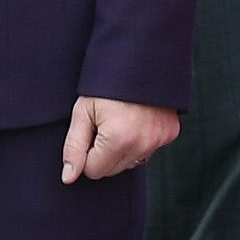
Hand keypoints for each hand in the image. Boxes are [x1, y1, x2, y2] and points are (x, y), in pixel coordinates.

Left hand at [61, 97, 178, 182]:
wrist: (141, 61)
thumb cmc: (107, 86)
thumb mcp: (82, 113)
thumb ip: (74, 147)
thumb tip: (69, 178)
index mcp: (118, 139)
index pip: (94, 171)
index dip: (87, 153)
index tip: (90, 132)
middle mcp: (142, 144)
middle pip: (113, 170)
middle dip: (104, 154)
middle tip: (104, 126)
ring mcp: (159, 140)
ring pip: (131, 163)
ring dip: (122, 150)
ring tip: (121, 123)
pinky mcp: (170, 134)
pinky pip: (147, 151)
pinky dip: (139, 142)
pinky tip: (136, 122)